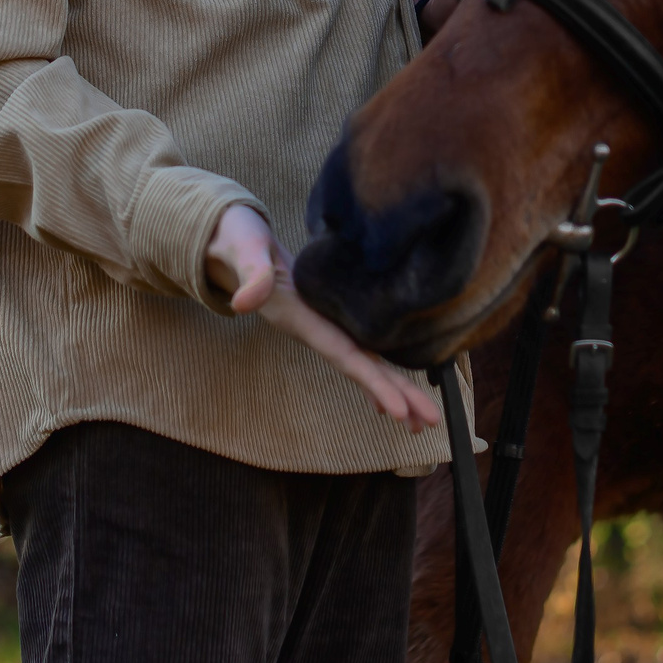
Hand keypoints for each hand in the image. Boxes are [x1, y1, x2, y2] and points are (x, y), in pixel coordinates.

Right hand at [204, 204, 440, 433]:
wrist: (229, 240)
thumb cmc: (237, 240)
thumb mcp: (243, 250)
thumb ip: (249, 273)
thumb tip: (245, 302)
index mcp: (299, 319)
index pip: (343, 356)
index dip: (372, 383)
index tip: (400, 410)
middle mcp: (314, 330)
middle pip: (362, 368)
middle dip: (398, 395)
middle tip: (432, 422)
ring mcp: (321, 325)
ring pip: (365, 362)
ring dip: (396, 389)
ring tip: (426, 418)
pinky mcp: (326, 316)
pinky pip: (358, 347)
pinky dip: (378, 372)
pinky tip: (394, 393)